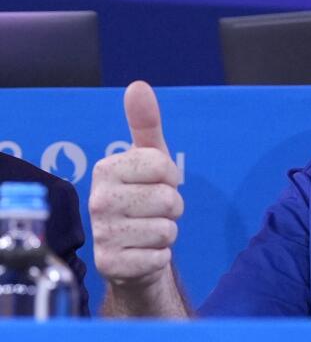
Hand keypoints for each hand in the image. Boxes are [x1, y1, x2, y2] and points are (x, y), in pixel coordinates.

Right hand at [90, 81, 182, 289]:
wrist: (133, 251)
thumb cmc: (144, 197)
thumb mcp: (150, 157)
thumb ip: (146, 123)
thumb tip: (138, 86)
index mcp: (106, 170)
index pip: (163, 166)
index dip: (171, 177)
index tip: (158, 182)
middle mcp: (97, 200)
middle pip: (168, 199)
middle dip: (172, 207)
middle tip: (155, 211)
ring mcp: (101, 234)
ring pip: (167, 229)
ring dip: (167, 232)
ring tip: (148, 230)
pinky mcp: (110, 265)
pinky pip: (159, 257)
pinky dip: (160, 257)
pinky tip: (143, 252)